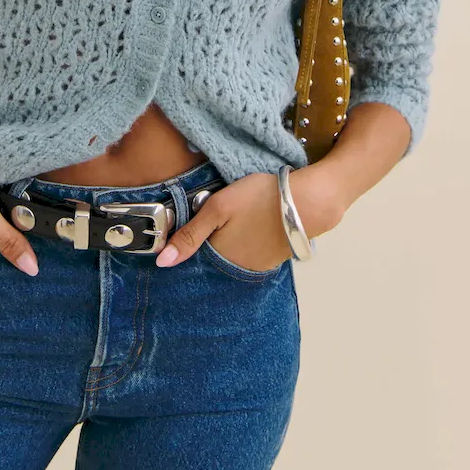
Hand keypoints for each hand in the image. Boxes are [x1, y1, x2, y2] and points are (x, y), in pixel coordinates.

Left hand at [155, 165, 344, 269]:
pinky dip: (244, 243)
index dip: (188, 243)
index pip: (194, 258)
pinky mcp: (273, 259)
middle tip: (216, 219)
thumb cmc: (259, 199)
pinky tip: (249, 226)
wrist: (307, 202)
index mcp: (220, 258)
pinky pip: (249, 254)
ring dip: (228, 242)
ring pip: (231, 256)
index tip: (185, 230)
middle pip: (214, 258)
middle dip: (209, 243)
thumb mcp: (218, 208)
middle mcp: (237, 269)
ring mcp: (257, 266)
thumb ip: (190, 234)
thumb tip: (161, 263)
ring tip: (233, 220)